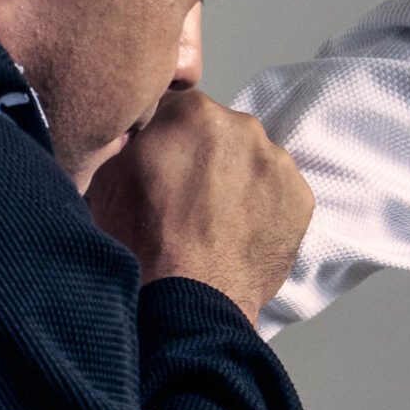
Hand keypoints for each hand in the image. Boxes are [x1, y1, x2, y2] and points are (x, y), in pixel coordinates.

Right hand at [83, 89, 313, 319]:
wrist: (185, 298)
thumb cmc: (143, 242)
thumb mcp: (108, 176)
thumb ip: (132, 142)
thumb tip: (139, 139)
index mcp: (194, 113)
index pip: (180, 111)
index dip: (168, 140)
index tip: (165, 166)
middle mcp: (243, 127)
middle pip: (222, 134)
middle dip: (207, 158)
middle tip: (189, 199)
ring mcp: (277, 163)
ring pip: (254, 163)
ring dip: (238, 182)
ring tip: (215, 222)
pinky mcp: (301, 198)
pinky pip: (279, 194)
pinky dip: (263, 209)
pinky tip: (239, 234)